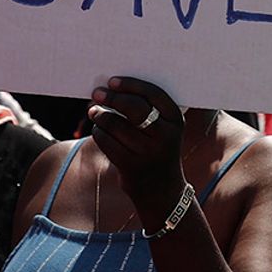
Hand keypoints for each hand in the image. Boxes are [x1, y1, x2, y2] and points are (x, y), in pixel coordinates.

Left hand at [88, 77, 185, 206]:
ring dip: (100, 115)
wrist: (162, 189)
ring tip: (94, 111)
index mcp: (177, 121)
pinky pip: (106, 141)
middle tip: (97, 93)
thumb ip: (148, 109)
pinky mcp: (131, 166)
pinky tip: (99, 129)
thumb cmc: (158, 149)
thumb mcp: (164, 130)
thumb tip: (112, 88)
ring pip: (115, 124)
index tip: (112, 81)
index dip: (131, 85)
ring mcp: (148, 153)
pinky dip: (99, 132)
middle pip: (134, 108)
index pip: (154, 95)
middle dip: (112, 98)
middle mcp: (166, 136)